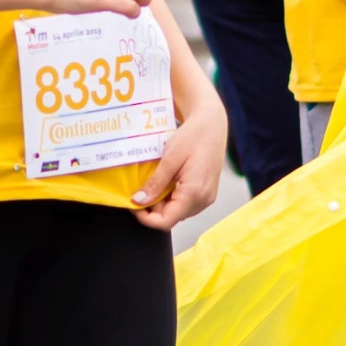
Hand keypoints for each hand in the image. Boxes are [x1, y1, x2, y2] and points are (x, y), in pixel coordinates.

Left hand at [132, 103, 226, 229]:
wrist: (212, 124)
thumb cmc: (193, 136)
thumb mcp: (170, 159)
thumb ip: (155, 184)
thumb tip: (138, 202)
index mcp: (194, 193)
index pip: (166, 221)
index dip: (146, 218)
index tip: (133, 204)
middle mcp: (203, 200)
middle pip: (172, 217)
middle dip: (153, 209)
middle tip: (141, 190)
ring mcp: (207, 197)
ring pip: (178, 212)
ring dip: (163, 203)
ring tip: (153, 183)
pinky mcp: (207, 192)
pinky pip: (186, 203)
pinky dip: (173, 198)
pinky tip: (167, 182)